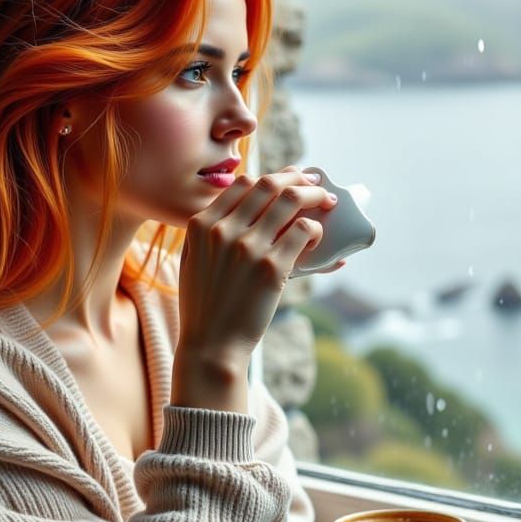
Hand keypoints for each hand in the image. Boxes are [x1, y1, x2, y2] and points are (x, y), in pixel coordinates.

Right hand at [176, 166, 337, 367]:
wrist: (211, 345)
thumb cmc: (203, 307)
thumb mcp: (192, 261)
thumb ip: (208, 232)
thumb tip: (235, 209)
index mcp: (201, 225)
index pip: (244, 184)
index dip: (272, 176)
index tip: (289, 178)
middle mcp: (224, 230)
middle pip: (269, 185)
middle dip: (297, 178)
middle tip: (314, 183)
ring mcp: (248, 248)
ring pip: (290, 200)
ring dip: (315, 195)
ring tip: (328, 202)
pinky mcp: (272, 268)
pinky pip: (303, 231)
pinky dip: (316, 227)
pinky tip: (318, 235)